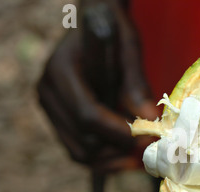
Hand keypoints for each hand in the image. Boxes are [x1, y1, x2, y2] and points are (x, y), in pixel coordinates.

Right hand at [37, 0, 158, 172]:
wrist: (93, 25)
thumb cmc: (112, 31)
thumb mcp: (128, 50)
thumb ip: (137, 85)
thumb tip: (150, 119)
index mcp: (61, 71)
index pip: (88, 115)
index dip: (119, 132)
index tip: (147, 137)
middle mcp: (49, 93)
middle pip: (83, 140)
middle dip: (119, 148)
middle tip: (148, 145)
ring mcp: (51, 109)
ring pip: (80, 153)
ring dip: (113, 158)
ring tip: (140, 150)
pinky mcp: (60, 121)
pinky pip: (79, 150)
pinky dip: (104, 158)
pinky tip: (127, 152)